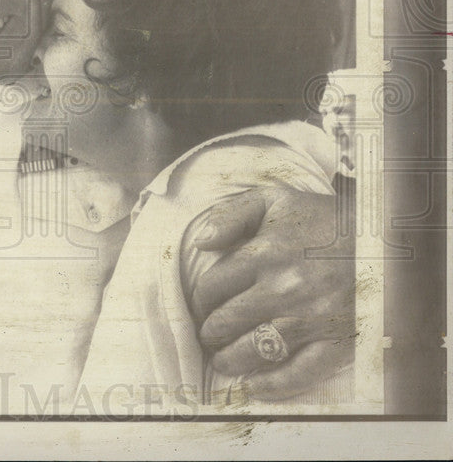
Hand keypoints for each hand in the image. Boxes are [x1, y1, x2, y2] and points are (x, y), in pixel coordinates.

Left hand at [190, 184, 355, 399]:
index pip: (210, 288)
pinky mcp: (337, 341)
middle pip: (224, 322)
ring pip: (252, 350)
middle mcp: (283, 288)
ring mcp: (310, 318)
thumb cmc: (323, 220)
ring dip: (229, 359)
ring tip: (224, 359)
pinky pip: (298, 372)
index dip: (201, 300)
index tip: (205, 304)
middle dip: (210, 331)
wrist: (386, 239)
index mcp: (263, 254)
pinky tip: (253, 386)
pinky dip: (271, 385)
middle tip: (211, 334)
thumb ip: (230, 215)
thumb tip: (201, 243)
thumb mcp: (274, 201)